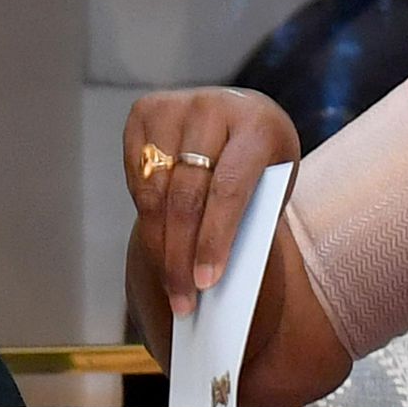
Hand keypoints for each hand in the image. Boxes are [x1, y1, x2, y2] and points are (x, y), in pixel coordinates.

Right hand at [122, 88, 300, 317]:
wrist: (244, 118)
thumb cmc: (263, 166)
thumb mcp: (270, 189)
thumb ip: (246, 222)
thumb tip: (206, 277)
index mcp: (257, 123)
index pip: (227, 190)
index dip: (214, 240)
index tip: (206, 284)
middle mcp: (213, 107)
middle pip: (186, 196)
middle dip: (181, 255)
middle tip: (183, 301)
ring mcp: (175, 105)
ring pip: (156, 191)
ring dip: (159, 245)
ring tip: (170, 284)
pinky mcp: (145, 112)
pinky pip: (137, 178)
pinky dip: (146, 215)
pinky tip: (159, 240)